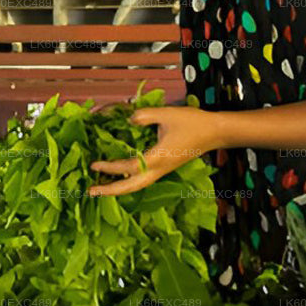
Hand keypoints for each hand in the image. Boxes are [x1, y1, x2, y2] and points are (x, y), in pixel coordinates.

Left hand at [87, 106, 223, 196]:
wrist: (215, 132)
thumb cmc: (192, 122)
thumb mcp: (167, 114)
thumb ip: (145, 116)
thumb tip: (128, 120)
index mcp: (158, 158)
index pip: (129, 166)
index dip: (110, 167)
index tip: (94, 165)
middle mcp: (159, 169)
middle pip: (131, 187)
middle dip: (110, 191)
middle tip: (91, 192)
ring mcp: (162, 171)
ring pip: (137, 186)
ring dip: (119, 188)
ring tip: (101, 187)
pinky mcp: (165, 168)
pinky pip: (143, 179)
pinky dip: (128, 181)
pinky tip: (120, 175)